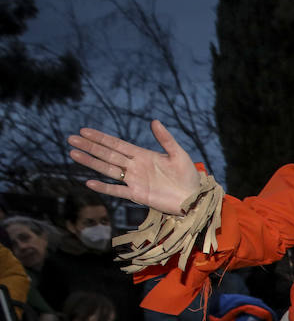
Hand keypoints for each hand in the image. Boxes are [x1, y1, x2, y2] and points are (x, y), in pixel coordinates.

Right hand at [67, 120, 200, 214]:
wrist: (194, 199)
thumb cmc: (189, 176)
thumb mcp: (179, 155)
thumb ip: (166, 139)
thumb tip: (154, 121)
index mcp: (143, 155)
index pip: (117, 144)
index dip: (101, 138)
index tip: (84, 131)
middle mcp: (135, 167)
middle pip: (108, 154)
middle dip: (90, 147)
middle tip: (71, 139)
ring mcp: (135, 181)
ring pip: (108, 170)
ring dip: (91, 163)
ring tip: (74, 154)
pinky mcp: (138, 195)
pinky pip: (117, 191)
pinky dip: (104, 187)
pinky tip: (89, 183)